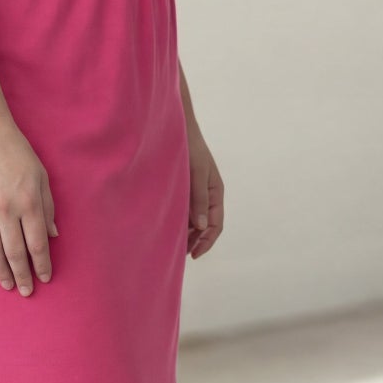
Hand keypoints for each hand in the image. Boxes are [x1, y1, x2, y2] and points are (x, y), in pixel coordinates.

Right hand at [0, 117, 57, 295]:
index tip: (45, 278)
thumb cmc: (18, 152)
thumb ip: (48, 207)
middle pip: (15, 252)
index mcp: (29, 202)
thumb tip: (52, 236)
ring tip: (7, 284)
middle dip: (22, 275)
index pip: (37, 244)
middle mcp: (6, 209)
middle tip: (26, 291)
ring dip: (1, 270)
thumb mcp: (41, 176)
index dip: (41, 265)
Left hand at [185, 123, 223, 259]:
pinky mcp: (183, 188)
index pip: (215, 224)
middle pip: (204, 225)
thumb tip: (200, 226)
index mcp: (216, 192)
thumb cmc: (190, 147)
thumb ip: (199, 198)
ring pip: (193, 219)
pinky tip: (165, 228)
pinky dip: (178, 221)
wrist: (176, 127)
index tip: (193, 254)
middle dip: (195, 241)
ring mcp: (195, 192)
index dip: (206, 241)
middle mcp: (207, 195)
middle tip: (179, 255)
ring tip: (172, 245)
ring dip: (186, 233)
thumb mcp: (197, 172)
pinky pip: (183, 209)